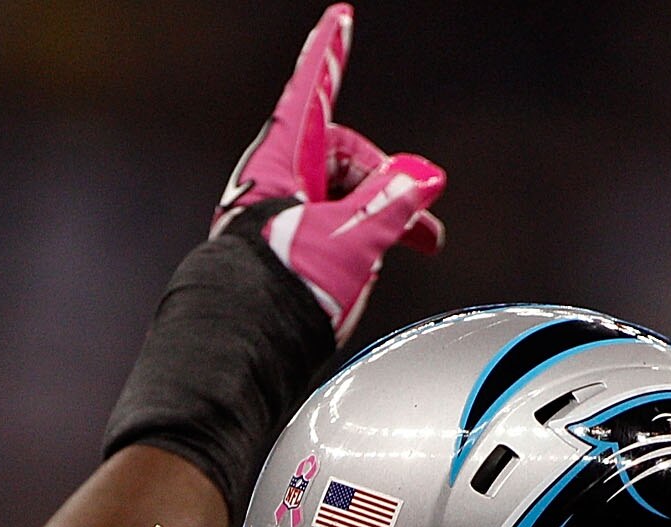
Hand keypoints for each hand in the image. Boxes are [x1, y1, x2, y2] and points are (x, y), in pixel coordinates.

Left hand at [212, 4, 446, 340]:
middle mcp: (275, 183)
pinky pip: (331, 228)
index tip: (339, 18)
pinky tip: (370, 267)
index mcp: (281, 162)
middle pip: (342, 154)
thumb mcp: (354, 238)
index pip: (311, 92)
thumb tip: (424, 175)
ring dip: (380, 217)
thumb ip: (393, 202)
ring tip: (411, 248)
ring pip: (340, 197)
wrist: (246, 349)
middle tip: (424, 220)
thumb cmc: (285, 290)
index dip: (329, 54)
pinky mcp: (284, 254)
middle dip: (388, 179)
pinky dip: (359, 239)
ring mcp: (278, 219)